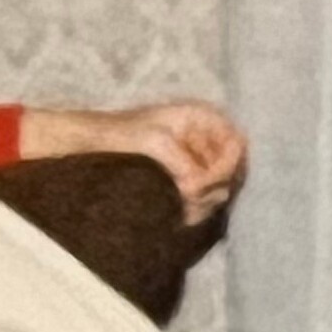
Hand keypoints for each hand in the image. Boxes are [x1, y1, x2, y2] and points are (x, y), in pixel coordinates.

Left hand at [20, 100, 247, 223]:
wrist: (95, 145)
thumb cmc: (122, 134)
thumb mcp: (154, 142)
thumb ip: (182, 163)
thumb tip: (198, 190)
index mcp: (203, 117)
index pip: (236, 145)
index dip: (225, 167)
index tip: (198, 186)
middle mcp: (208, 137)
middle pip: (234, 169)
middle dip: (214, 188)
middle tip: (188, 203)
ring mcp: (202, 159)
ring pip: (222, 186)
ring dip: (206, 201)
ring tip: (183, 210)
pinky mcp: (191, 180)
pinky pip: (207, 196)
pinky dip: (198, 207)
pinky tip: (183, 215)